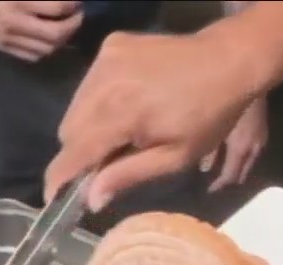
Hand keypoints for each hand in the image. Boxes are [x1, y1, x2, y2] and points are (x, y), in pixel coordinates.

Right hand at [0, 1, 83, 62]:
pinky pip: (30, 56)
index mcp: (18, 1)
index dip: (73, 4)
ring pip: (45, 49)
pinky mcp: (1, 47)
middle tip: (78, 14)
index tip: (78, 0)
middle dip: (73, 25)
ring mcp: (6, 39)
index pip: (58, 7)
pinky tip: (48, 38)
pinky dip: (45, 49)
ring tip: (66, 26)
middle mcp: (14, 23)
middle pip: (56, 34)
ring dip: (62, 39)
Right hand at [45, 30, 264, 209]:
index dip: (59, 179)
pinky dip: (97, 102)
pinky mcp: (110, 47)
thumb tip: (90, 200)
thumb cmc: (209, 115)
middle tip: (107, 163)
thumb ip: (127, 175)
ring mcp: (105, 60)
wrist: (229, 59)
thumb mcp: (175, 156)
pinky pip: (88, 86)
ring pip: (74, 109)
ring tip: (120, 132)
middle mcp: (104, 83)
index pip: (74, 152)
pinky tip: (124, 104)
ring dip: (87, 128)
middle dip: (80, 153)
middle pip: (68, 132)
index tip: (53, 199)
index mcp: (121, 113)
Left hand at [200, 96, 267, 191]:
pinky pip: (250, 153)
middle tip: (213, 183)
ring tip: (219, 169)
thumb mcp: (215, 127)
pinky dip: (239, 158)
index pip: (230, 177)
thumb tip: (203, 169)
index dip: (218, 186)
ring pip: (246, 164)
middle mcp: (254, 149)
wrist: (252, 77)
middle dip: (227, 180)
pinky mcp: (262, 133)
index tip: (208, 190)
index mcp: (241, 149)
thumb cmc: (230, 101)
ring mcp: (260, 141)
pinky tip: (228, 152)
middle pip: (241, 174)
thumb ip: (209, 150)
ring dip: (234, 168)